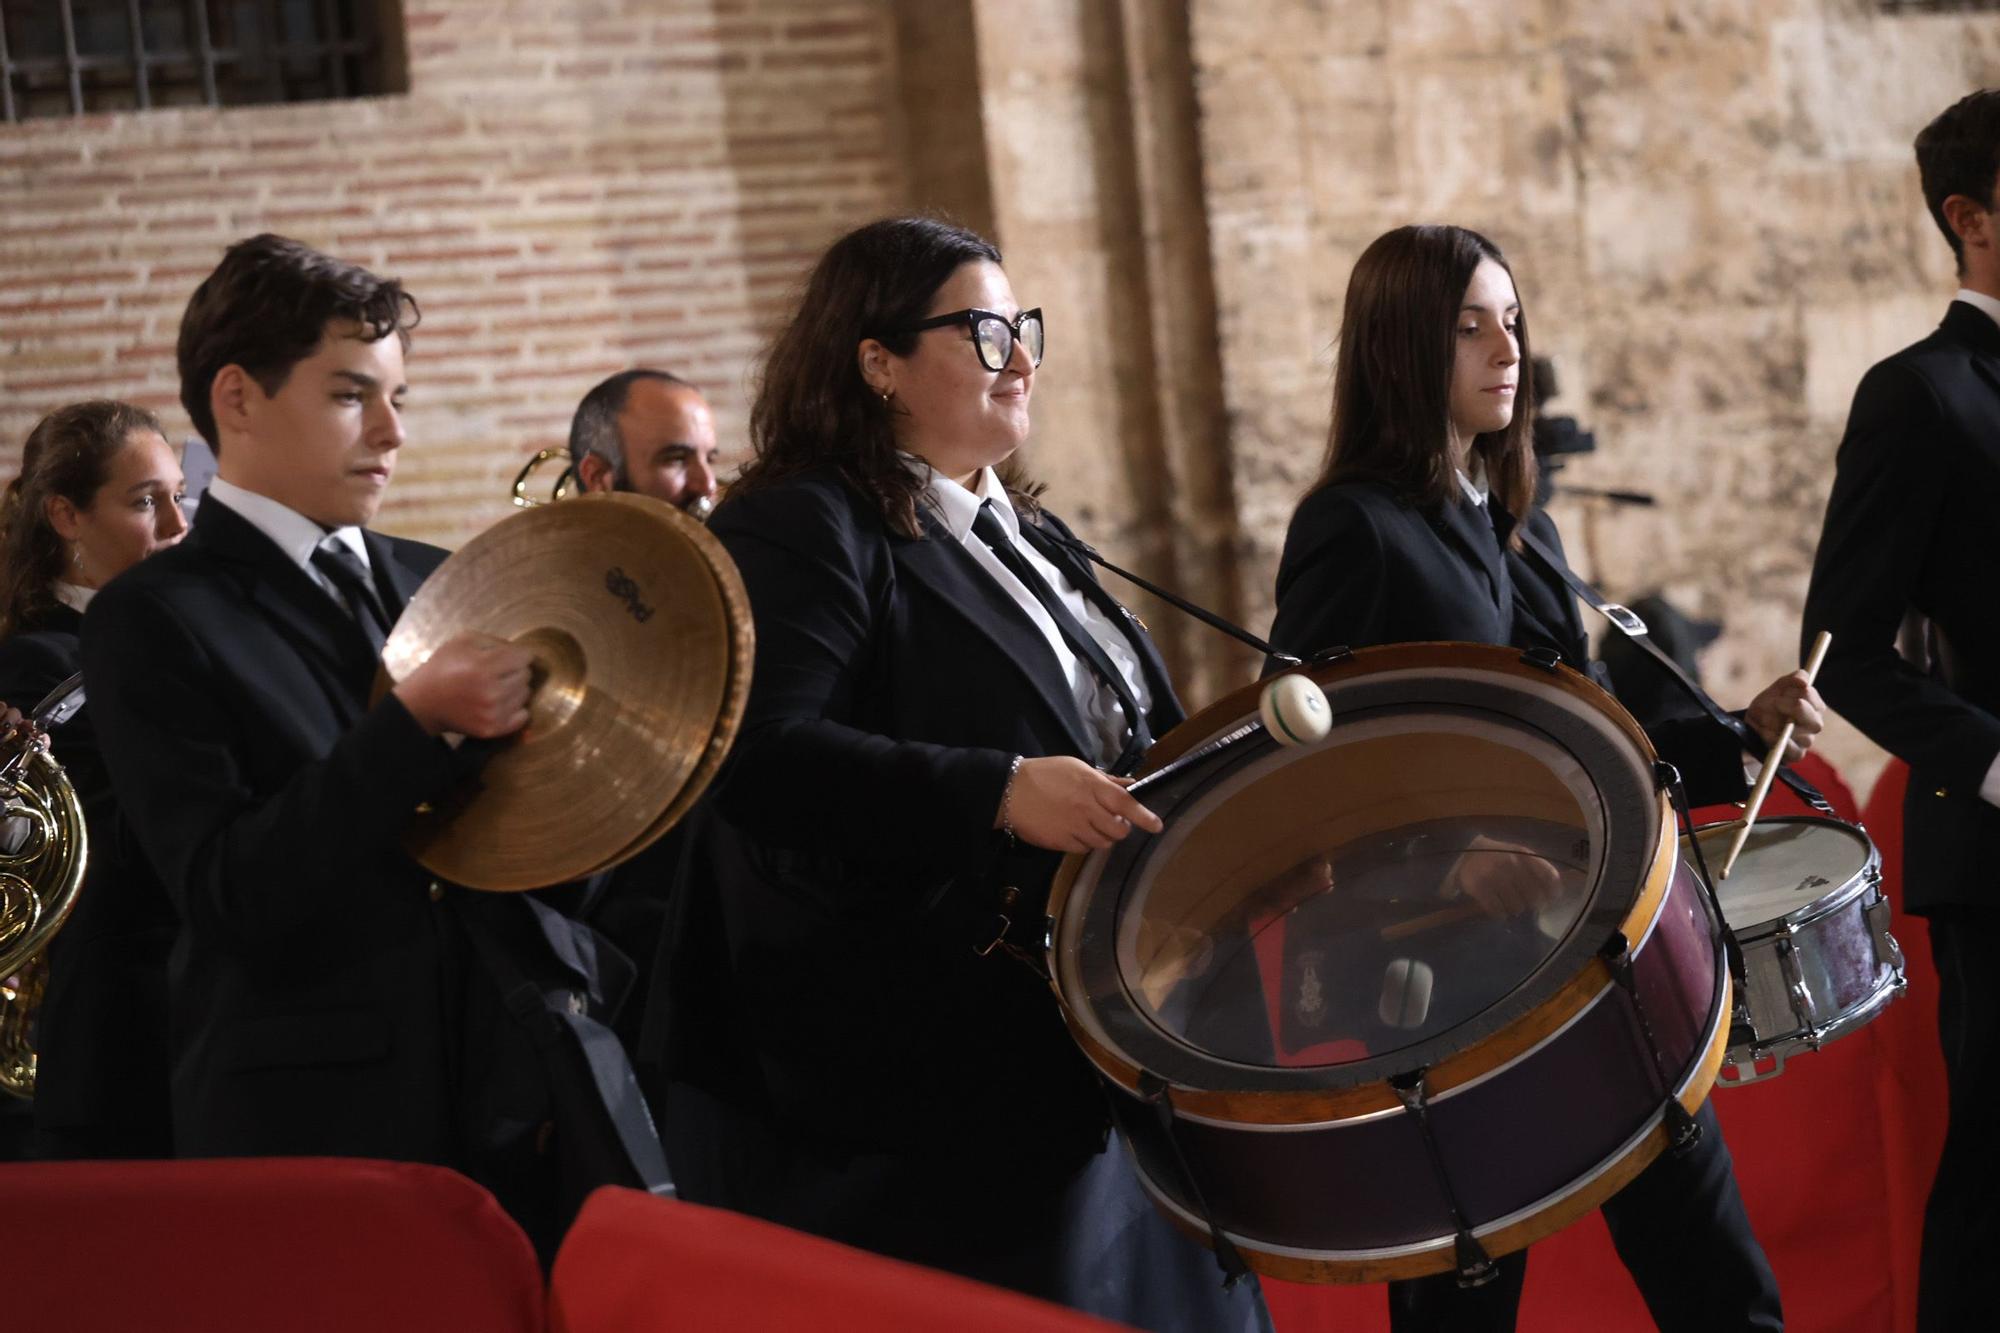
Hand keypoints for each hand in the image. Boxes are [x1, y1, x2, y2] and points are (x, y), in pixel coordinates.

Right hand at [392, 632, 534, 738]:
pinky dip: (515, 709)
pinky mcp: (492, 729)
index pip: (524, 657)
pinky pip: (523, 716)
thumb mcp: (463, 641)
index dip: (517, 654)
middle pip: (526, 675)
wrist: (423, 702)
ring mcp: (493, 713)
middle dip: (515, 671)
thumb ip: (494, 641)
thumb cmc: (443, 667)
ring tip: (495, 688)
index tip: (508, 657)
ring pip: (525, 694)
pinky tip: (500, 703)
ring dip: (515, 689)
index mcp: (484, 666)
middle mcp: (492, 691)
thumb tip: (521, 651)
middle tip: (497, 673)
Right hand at [999, 756, 1164, 852]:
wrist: (1010, 790)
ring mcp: (1074, 827)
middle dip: (1120, 828)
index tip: (1157, 826)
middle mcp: (1086, 808)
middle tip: (1112, 821)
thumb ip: (1105, 779)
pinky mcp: (1061, 842)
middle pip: (1118, 830)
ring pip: (1102, 843)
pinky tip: (1076, 832)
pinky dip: (1085, 843)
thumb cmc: (1045, 774)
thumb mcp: (1076, 768)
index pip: (1125, 803)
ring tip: (1091, 825)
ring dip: (1103, 837)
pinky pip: (1083, 849)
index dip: (1144, 816)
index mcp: (1092, 786)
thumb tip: (1130, 785)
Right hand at [1448, 834, 1563, 916]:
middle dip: (1531, 904)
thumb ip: (1537, 869)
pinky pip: (1498, 911)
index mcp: (1523, 854)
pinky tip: (1497, 909)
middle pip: (1534, 898)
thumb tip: (1556, 894)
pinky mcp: (1480, 888)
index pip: (1549, 877)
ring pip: (1517, 907)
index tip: (1551, 899)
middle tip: (1524, 902)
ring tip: (1508, 903)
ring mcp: (1494, 876)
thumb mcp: (1518, 855)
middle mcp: (1510, 864)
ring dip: (1514, 909)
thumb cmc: (1498, 856)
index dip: (1553, 892)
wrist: (1464, 851)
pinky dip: (1499, 914)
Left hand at [1744, 670, 1824, 763]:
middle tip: (1776, 704)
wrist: (1753, 726)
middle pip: (1815, 721)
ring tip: (1765, 720)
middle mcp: (1814, 724)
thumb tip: (1804, 679)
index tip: (1779, 694)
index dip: (1794, 692)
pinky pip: (1793, 751)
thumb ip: (1790, 680)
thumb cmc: (1769, 706)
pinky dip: (1776, 740)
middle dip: (1793, 710)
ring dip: (1781, 726)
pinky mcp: (1796, 755)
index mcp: (1814, 706)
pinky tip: (1765, 733)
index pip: (1811, 696)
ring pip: (1804, 737)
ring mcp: (1807, 741)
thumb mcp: (1776, 690)